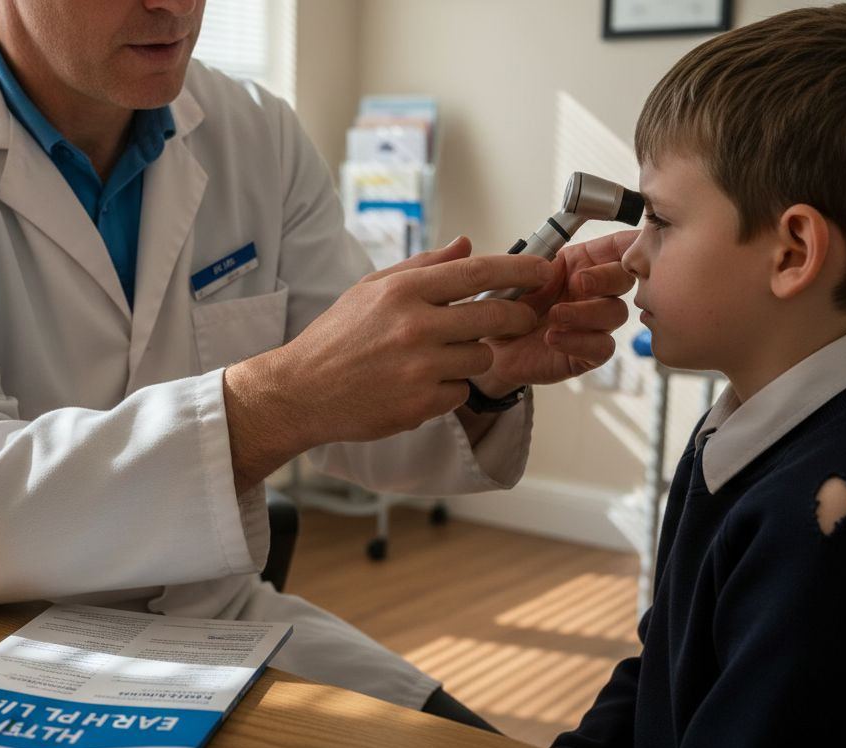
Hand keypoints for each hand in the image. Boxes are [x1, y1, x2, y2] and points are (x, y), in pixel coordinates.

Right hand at [224, 236, 556, 487]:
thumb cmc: (336, 338)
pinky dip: (449, 389)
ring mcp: (419, 368)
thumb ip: (423, 267)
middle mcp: (415, 326)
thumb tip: (468, 245)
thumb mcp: (370, 289)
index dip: (520, 269)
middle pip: (494, 315)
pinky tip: (420, 385)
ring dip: (472, 357)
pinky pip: (460, 392)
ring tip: (440, 358)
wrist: (300, 391)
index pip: (478, 272)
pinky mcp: (419, 405)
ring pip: (481, 357)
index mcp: (403, 291)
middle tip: (522, 317)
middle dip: (517, 316)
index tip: (544, 269)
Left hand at [471, 229, 636, 395]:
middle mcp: (594, 292)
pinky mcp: (588, 353)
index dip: (631, 243)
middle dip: (606, 277)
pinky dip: (578, 340)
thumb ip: (532, 261)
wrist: (492, 347)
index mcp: (581, 264)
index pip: (618, 247)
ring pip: (616, 312)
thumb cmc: (507, 308)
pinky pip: (602, 346)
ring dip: (586, 311)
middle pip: (624, 278)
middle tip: (578, 283)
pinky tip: (552, 338)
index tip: (630, 245)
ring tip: (555, 315)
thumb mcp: (515, 277)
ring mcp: (594, 323)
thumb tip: (546, 255)